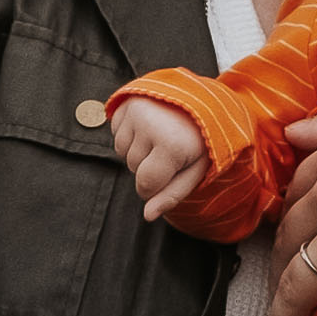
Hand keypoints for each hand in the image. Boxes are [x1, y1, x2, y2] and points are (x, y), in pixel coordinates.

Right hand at [112, 94, 205, 221]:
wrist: (199, 99)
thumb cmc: (199, 139)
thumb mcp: (195, 169)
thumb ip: (172, 195)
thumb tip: (148, 216)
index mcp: (172, 145)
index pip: (145, 186)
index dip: (156, 186)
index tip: (171, 172)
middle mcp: (150, 125)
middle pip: (133, 168)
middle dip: (149, 165)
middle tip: (171, 147)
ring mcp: (134, 111)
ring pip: (122, 152)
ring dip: (138, 150)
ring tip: (161, 135)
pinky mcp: (124, 103)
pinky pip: (116, 134)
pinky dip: (130, 135)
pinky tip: (150, 126)